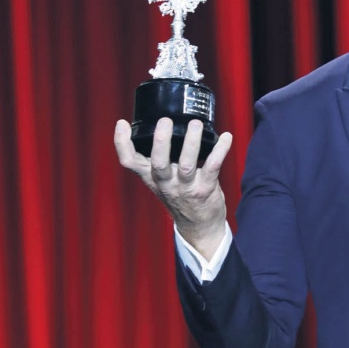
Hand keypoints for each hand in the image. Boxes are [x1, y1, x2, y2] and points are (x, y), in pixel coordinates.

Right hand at [114, 116, 232, 260]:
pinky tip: (226, 137)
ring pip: (186, 165)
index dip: (122, 143)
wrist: (198, 226)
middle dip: (161, 142)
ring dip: (191, 143)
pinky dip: (220, 151)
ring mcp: (185, 188)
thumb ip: (158, 159)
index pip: (129, 162)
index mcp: (151, 177)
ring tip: (195, 124)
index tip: (122, 123)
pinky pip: (212, 167)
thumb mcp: (162, 180)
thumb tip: (162, 126)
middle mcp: (165, 183)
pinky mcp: (205, 190)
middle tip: (165, 121)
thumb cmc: (180, 195)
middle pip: (158, 163)